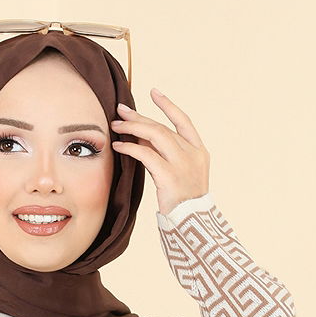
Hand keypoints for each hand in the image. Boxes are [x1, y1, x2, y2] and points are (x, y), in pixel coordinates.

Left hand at [110, 88, 210, 215]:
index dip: (168, 105)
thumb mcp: (178, 174)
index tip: (153, 92)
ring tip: (115, 126)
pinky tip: (118, 146)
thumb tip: (139, 136)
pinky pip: (146, 155)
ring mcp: (182, 164)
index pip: (184, 120)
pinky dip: (130, 148)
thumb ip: (164, 155)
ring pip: (155, 135)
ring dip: (133, 128)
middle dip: (140, 117)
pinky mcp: (169, 176)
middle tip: (121, 110)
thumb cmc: (183, 203)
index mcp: (200, 151)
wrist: (193, 225)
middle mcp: (193, 154)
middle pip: (163, 127)